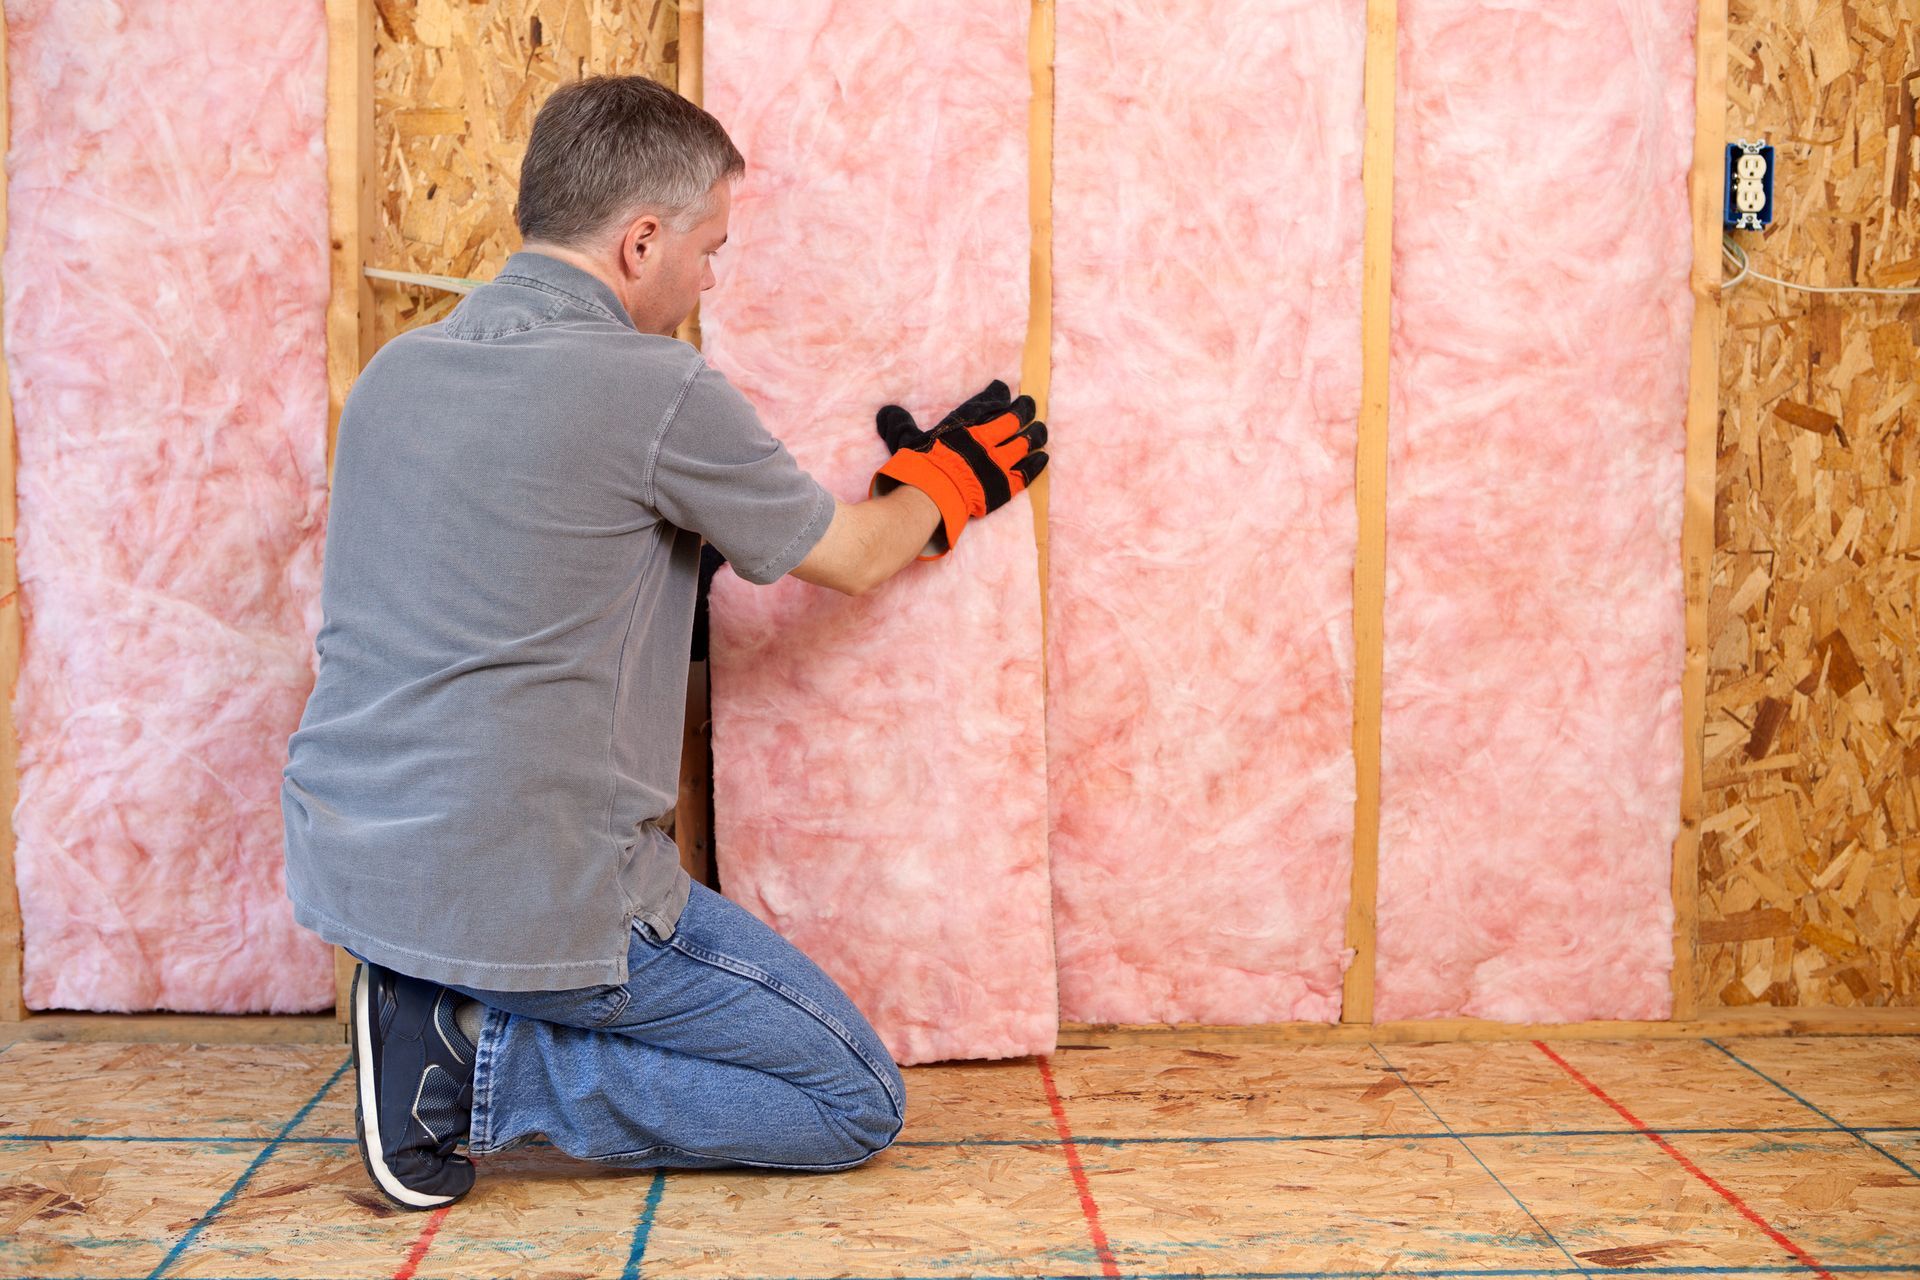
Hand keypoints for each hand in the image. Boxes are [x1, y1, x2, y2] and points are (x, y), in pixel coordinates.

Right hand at [868, 380, 1047, 558]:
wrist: (933, 495)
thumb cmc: (918, 467)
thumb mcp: (905, 440)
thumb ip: (899, 424)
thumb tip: (886, 411)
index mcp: (964, 427)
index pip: (985, 404)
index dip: (997, 395)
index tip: (1004, 389)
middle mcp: (985, 441)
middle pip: (1012, 421)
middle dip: (1024, 411)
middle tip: (1031, 405)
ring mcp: (998, 463)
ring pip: (1024, 444)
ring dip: (1035, 436)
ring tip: (1042, 431)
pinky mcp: (1004, 487)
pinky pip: (1026, 473)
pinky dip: (1036, 464)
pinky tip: (1043, 457)